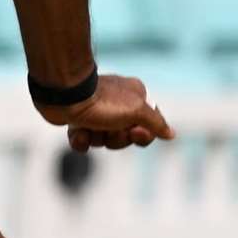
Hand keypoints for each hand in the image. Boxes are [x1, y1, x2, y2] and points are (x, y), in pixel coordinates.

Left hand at [40, 73, 174, 151]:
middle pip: (124, 137)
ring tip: (90, 126)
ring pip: (103, 141)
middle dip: (116, 139)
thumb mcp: (137, 111)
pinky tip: (78, 131)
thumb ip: (156, 122)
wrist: (65, 96)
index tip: (134, 131)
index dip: (140, 136)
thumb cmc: (103, 101)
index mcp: (134, 98)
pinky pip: (83, 141)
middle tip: (109, 129)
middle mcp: (116, 104)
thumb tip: (171, 134)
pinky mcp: (77, 120)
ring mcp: (96, 112)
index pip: (146, 127)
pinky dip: (80, 140)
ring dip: (97, 138)